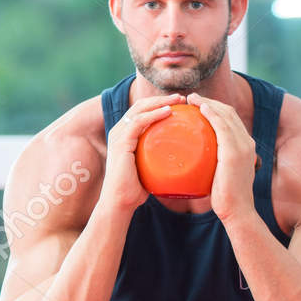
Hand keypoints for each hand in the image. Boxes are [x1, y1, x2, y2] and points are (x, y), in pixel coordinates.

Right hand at [101, 93, 181, 215]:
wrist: (119, 203)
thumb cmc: (134, 190)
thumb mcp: (149, 168)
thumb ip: (158, 159)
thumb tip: (181, 158)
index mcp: (124, 135)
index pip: (141, 111)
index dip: (159, 104)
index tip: (179, 104)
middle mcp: (118, 131)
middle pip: (140, 105)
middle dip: (162, 98)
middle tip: (182, 98)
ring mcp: (118, 135)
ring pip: (140, 109)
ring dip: (160, 102)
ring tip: (178, 101)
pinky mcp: (121, 142)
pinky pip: (138, 121)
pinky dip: (154, 114)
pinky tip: (168, 112)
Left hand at [186, 92, 257, 222]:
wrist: (237, 212)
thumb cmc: (225, 199)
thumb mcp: (221, 176)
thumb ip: (213, 166)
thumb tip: (194, 163)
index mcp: (245, 147)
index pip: (231, 121)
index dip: (215, 109)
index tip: (198, 105)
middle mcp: (247, 142)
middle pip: (229, 113)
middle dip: (210, 101)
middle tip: (191, 98)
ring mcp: (243, 146)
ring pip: (226, 115)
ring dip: (208, 103)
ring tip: (191, 99)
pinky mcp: (235, 152)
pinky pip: (222, 126)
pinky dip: (212, 114)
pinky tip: (200, 108)